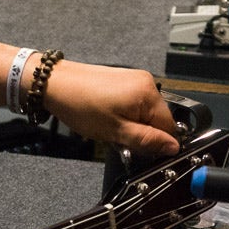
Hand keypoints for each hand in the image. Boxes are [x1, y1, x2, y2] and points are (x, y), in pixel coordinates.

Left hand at [44, 61, 179, 156]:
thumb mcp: (116, 131)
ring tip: (109, 126)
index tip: (137, 149)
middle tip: (118, 137)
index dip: (155, 142)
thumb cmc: (81, 106)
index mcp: (149, 94)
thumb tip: (173, 147)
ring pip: (145, 112)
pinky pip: (134, 103)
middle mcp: (147, 82)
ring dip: (132, 124)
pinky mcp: (124, 79)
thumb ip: (147, 140)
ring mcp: (135, 78)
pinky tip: (108, 117)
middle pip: (157, 118)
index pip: (169, 126)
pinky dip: (125, 114)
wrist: (56, 84)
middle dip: (142, 132)